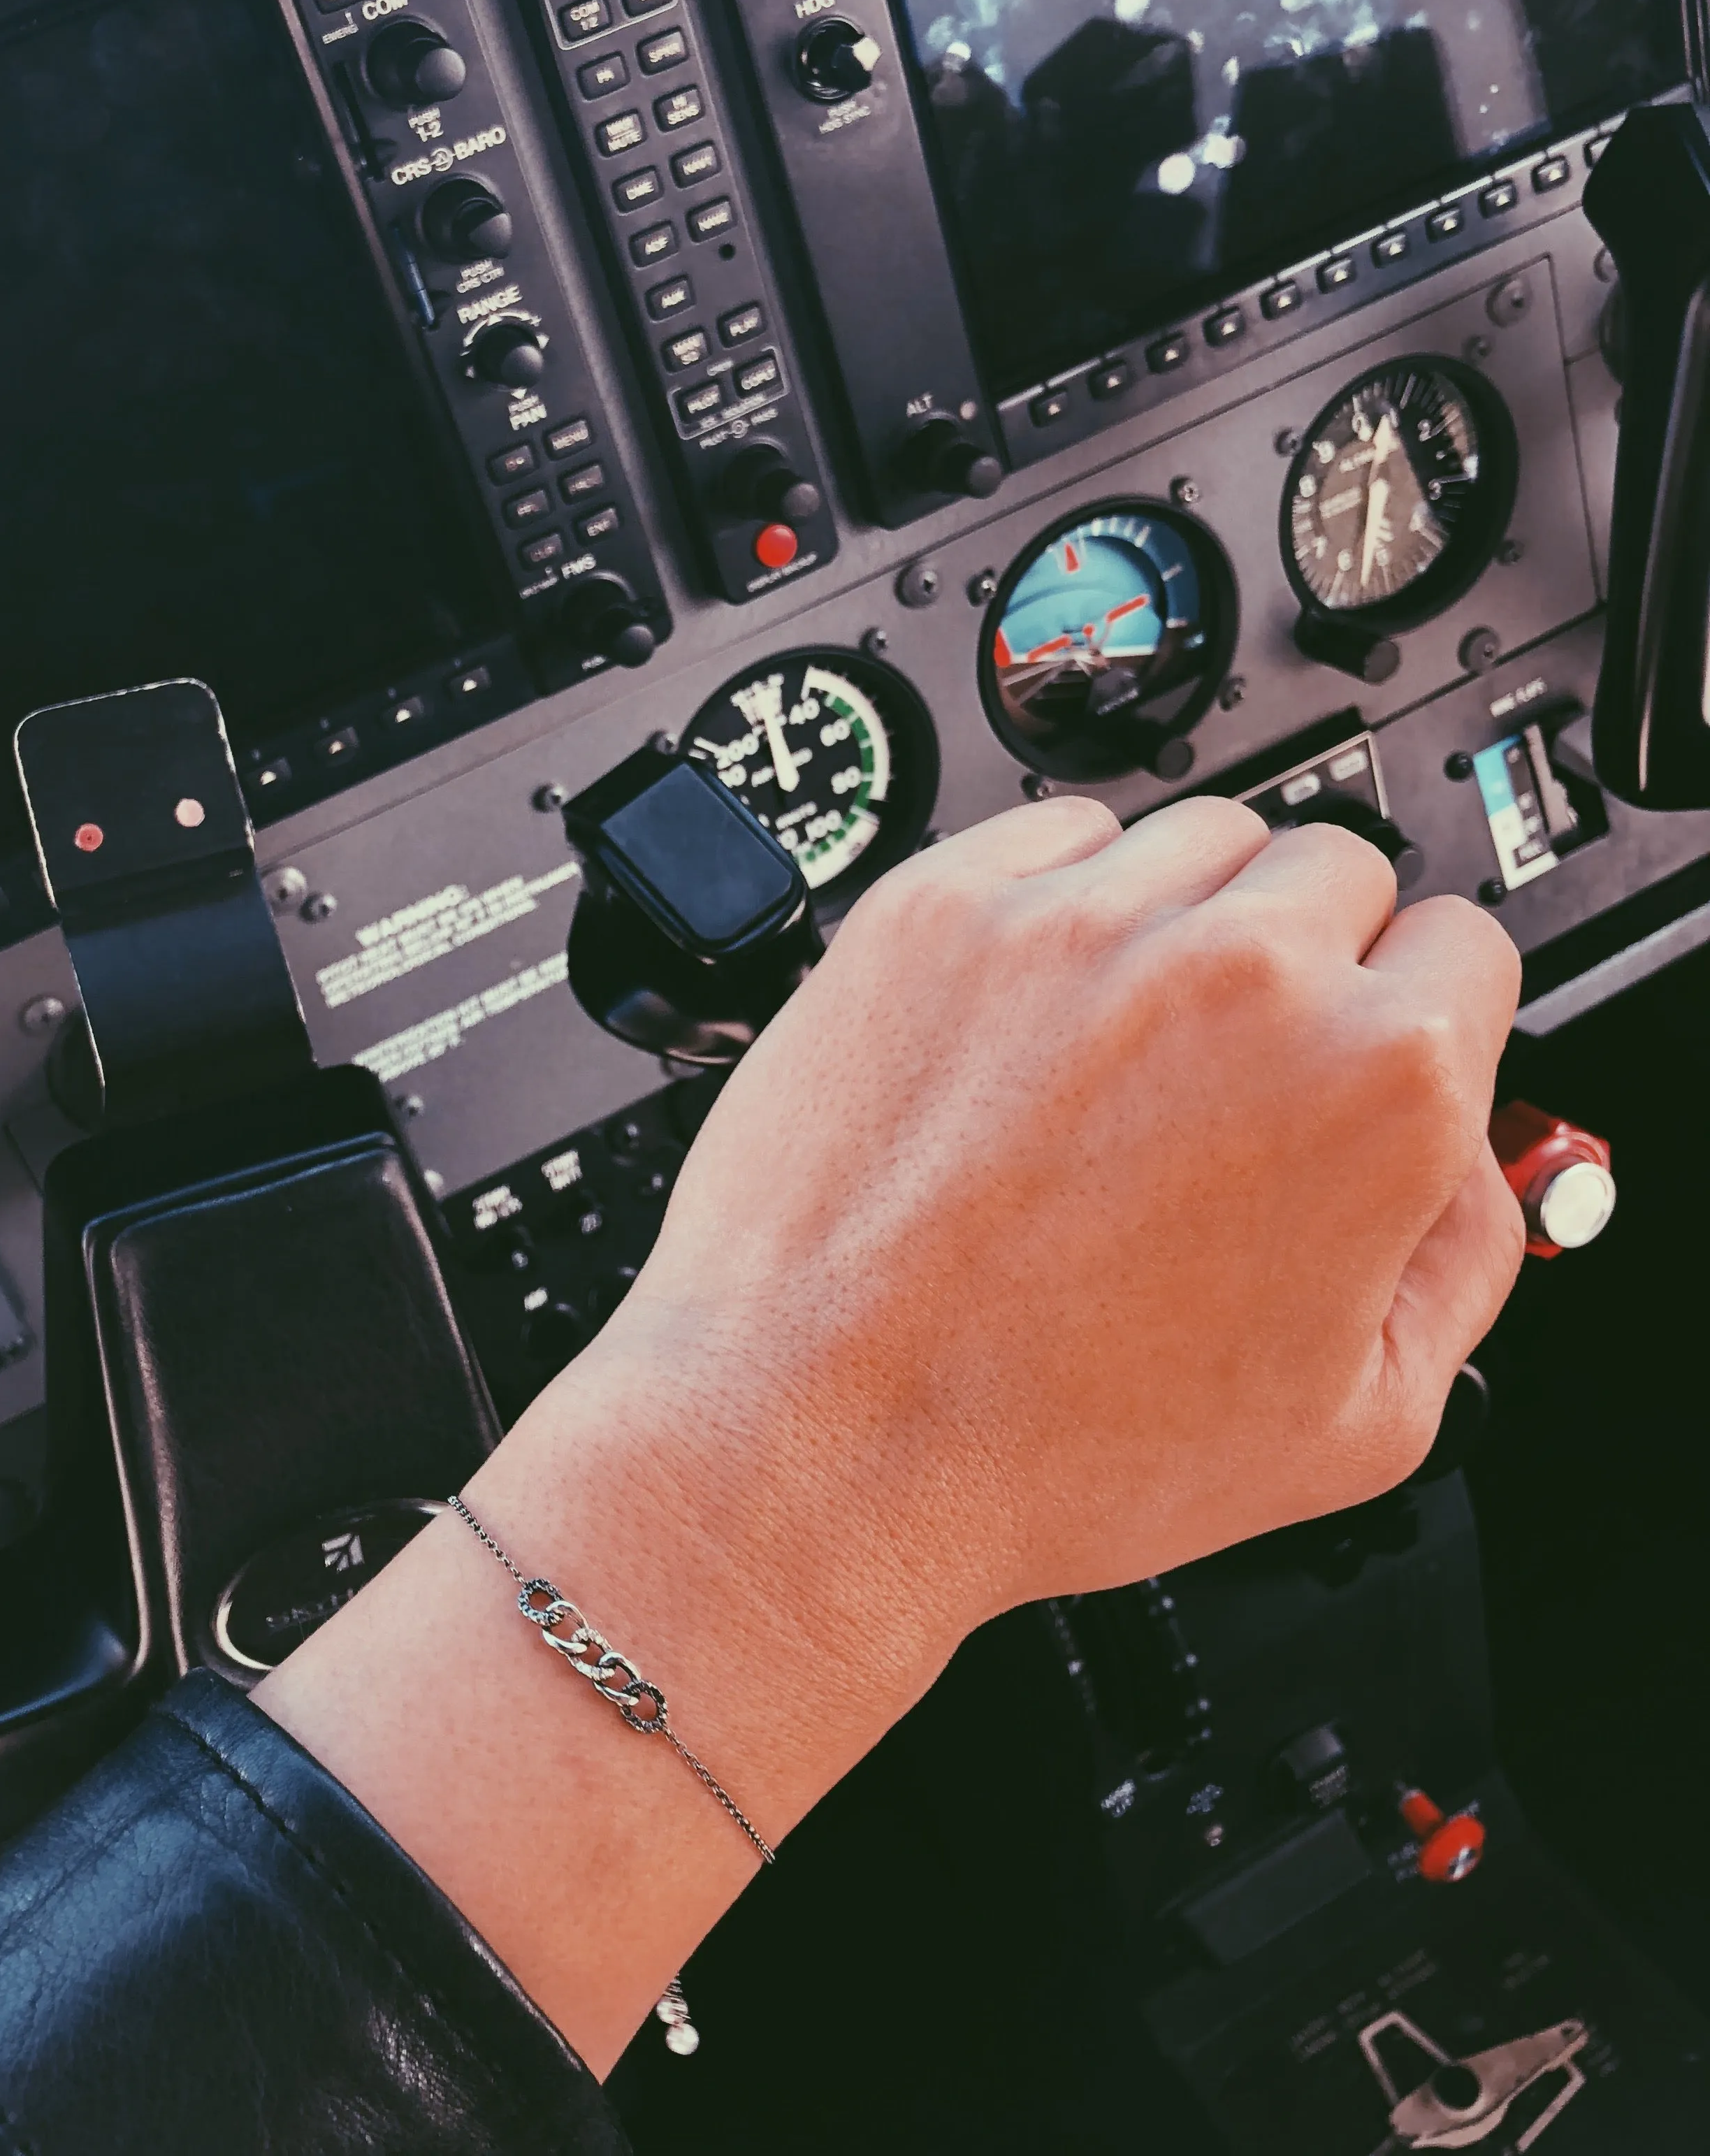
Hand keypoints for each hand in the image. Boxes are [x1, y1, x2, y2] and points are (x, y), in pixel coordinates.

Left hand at [261, 796, 1521, 2070]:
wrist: (817, 1437)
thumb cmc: (1048, 1448)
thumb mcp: (1354, 1426)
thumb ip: (1458, 1261)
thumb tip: (1467, 1167)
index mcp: (1370, 1081)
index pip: (1466, 948)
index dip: (1423, 1017)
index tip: (1371, 1055)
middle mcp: (1233, 970)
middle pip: (1334, 873)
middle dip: (1307, 963)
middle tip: (1232, 1075)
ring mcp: (1076, 923)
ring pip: (1194, 838)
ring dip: (1183, 920)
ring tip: (1116, 1055)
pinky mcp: (941, 905)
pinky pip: (1052, 836)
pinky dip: (1058, 902)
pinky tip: (1028, 1020)